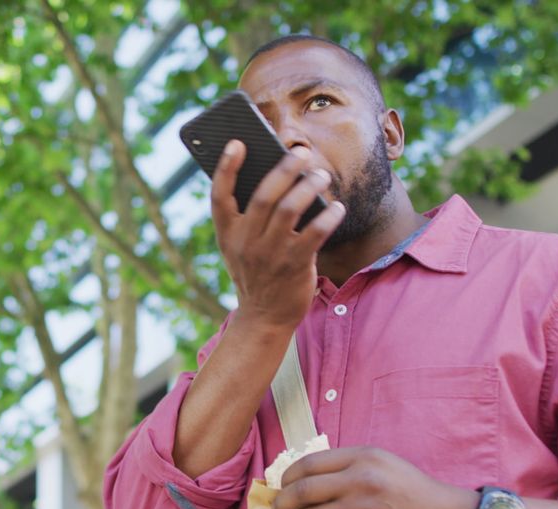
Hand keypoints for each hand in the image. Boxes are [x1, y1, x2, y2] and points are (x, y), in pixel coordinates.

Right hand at [211, 140, 345, 330]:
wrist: (264, 317)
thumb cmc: (256, 272)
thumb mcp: (239, 247)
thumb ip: (248, 218)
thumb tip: (278, 178)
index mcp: (228, 233)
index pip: (220, 196)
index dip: (226, 168)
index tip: (237, 143)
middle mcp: (245, 241)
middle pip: (263, 196)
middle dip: (284, 169)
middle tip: (301, 152)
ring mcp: (269, 254)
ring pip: (290, 209)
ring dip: (309, 187)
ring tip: (322, 175)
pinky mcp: (294, 266)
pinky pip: (314, 234)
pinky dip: (328, 217)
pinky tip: (338, 207)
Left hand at [272, 446, 479, 508]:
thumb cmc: (415, 491)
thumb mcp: (383, 463)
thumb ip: (347, 465)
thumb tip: (306, 477)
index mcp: (363, 457)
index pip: (309, 464)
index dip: (287, 477)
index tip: (282, 486)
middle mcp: (360, 481)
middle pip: (302, 491)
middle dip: (281, 504)